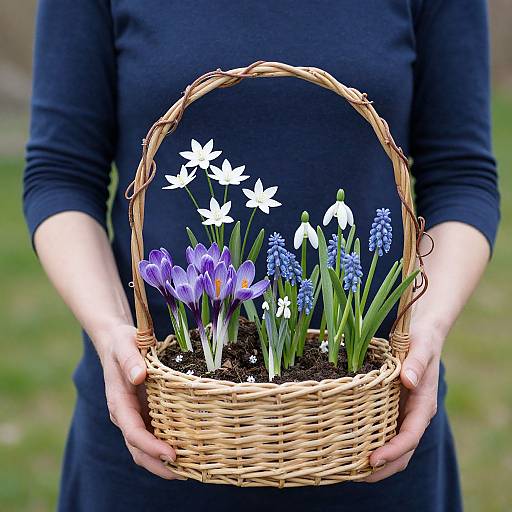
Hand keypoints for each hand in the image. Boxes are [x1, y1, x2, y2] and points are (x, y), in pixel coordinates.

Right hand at [97, 324, 180, 479]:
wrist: (117, 342)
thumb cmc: (123, 343)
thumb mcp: (126, 345)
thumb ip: (130, 360)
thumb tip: (139, 376)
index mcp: (119, 403)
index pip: (133, 432)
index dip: (151, 447)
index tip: (171, 455)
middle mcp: (125, 415)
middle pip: (138, 450)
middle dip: (158, 465)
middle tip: (185, 474)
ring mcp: (135, 416)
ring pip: (145, 448)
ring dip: (163, 462)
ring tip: (190, 470)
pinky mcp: (145, 413)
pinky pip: (154, 436)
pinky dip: (166, 448)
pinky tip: (187, 452)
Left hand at [362, 323, 443, 481]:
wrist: (423, 335)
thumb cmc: (421, 340)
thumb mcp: (420, 347)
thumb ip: (416, 363)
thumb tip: (408, 380)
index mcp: (423, 405)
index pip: (410, 436)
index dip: (393, 451)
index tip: (372, 460)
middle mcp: (414, 415)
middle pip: (402, 452)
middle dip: (383, 468)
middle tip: (355, 475)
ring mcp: (404, 413)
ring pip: (393, 446)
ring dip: (377, 462)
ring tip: (350, 470)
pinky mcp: (393, 408)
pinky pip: (384, 432)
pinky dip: (372, 444)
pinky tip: (351, 447)